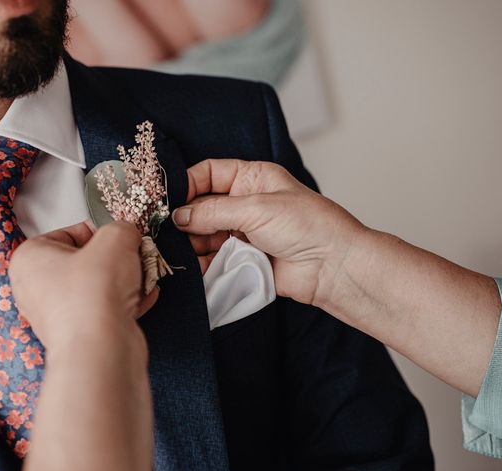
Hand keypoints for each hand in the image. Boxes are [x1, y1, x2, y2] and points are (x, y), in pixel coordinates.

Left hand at [9, 221, 158, 351]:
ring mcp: (57, 315)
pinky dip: (126, 302)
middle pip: (87, 261)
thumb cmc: (93, 296)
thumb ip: (122, 228)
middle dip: (118, 260)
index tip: (121, 237)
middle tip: (135, 257)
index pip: (71, 232)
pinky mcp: (79, 335)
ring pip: (99, 286)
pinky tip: (145, 297)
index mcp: (30, 259)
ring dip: (127, 281)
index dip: (102, 233)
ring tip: (144, 278)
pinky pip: (105, 310)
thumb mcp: (116, 240)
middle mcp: (36, 288)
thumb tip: (127, 233)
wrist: (101, 349)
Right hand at [172, 159, 366, 306]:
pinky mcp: (245, 258)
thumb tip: (179, 215)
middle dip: (187, 218)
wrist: (333, 267)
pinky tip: (197, 266)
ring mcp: (244, 232)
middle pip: (203, 206)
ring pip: (205, 234)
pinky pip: (215, 258)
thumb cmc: (308, 226)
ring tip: (185, 250)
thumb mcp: (257, 208)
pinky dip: (204, 263)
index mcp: (252, 178)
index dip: (188, 184)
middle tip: (171, 231)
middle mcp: (246, 203)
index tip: (168, 200)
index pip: (210, 173)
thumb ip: (213, 211)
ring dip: (193, 242)